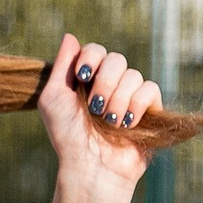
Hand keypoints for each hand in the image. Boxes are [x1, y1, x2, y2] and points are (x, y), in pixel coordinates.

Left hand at [37, 34, 160, 202]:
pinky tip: (127, 123)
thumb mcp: (53, 100)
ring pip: (133, 75)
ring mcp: (130, 97)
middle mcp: (110, 84)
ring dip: (118, 100)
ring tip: (109, 122)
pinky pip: (150, 89)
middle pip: (116, 59)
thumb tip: (70, 35)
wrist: (90, 167)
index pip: (96, 51)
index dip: (90, 58)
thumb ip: (62, 67)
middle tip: (94, 107)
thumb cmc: (67, 137)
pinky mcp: (149, 110)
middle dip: (104, 82)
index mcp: (87, 79)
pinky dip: (138, 104)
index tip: (81, 77)